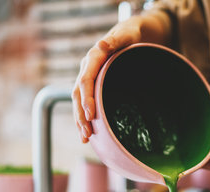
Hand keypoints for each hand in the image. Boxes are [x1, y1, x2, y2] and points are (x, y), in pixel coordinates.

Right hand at [72, 12, 171, 142]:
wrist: (131, 34)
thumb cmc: (132, 35)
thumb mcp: (127, 35)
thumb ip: (115, 41)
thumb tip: (101, 45)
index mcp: (93, 58)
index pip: (85, 81)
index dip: (86, 99)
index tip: (91, 115)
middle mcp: (87, 69)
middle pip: (78, 94)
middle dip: (81, 115)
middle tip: (87, 133)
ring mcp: (89, 78)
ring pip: (79, 101)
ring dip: (81, 120)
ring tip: (85, 138)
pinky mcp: (94, 86)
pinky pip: (86, 103)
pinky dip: (86, 117)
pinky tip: (89, 132)